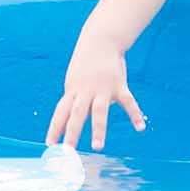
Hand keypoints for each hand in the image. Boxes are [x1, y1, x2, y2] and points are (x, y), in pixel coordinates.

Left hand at [47, 33, 145, 151]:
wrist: (100, 39)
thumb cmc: (86, 63)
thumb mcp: (75, 80)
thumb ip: (75, 99)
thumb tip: (72, 118)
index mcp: (72, 90)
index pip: (61, 112)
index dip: (55, 128)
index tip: (49, 144)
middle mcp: (85, 90)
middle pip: (77, 114)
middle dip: (72, 133)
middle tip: (68, 151)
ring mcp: (102, 88)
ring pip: (99, 111)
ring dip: (98, 129)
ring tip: (97, 146)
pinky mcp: (118, 84)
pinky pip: (128, 102)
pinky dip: (135, 115)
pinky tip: (140, 127)